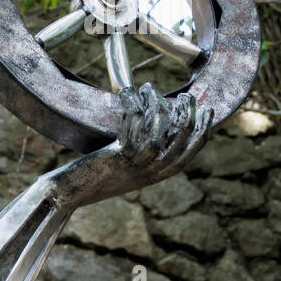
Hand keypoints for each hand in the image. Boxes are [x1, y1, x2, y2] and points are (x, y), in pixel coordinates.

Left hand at [50, 83, 213, 208]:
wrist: (72, 191)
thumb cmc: (100, 175)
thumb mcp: (132, 165)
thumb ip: (149, 149)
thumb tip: (163, 120)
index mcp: (159, 174)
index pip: (191, 150)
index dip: (203, 128)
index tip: (207, 108)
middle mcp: (153, 171)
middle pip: (181, 137)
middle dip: (187, 112)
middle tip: (184, 94)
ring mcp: (137, 165)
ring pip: (158, 127)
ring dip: (156, 103)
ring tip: (150, 88)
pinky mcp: (119, 157)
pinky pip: (133, 124)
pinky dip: (132, 105)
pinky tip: (128, 93)